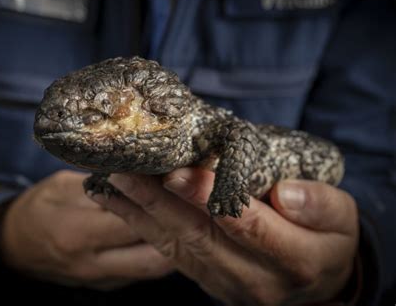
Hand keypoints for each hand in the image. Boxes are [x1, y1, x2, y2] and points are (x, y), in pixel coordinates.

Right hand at [0, 170, 173, 289]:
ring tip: (190, 219)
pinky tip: (171, 234)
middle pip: (150, 249)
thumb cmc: (37, 207)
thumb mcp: (62, 186)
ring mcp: (100, 277)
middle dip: (177, 227)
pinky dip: (159, 253)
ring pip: (152, 267)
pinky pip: (141, 271)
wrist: (11, 244)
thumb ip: (98, 183)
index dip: (157, 200)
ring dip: (175, 244)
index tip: (177, 181)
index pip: (131, 219)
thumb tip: (136, 173)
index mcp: (77, 232)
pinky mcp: (105, 283)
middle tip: (195, 203)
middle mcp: (92, 261)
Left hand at [90, 168, 358, 304]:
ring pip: (177, 246)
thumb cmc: (328, 236)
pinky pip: (170, 253)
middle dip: (160, 202)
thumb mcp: (340, 216)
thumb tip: (286, 193)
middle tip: (128, 171)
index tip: (178, 174)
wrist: (318, 276)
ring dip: (142, 213)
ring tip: (113, 183)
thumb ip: (320, 205)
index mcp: (293, 260)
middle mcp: (254, 279)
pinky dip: (143, 226)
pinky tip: (120, 204)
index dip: (211, 199)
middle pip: (200, 236)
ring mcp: (225, 283)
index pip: (247, 227)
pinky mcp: (206, 280)